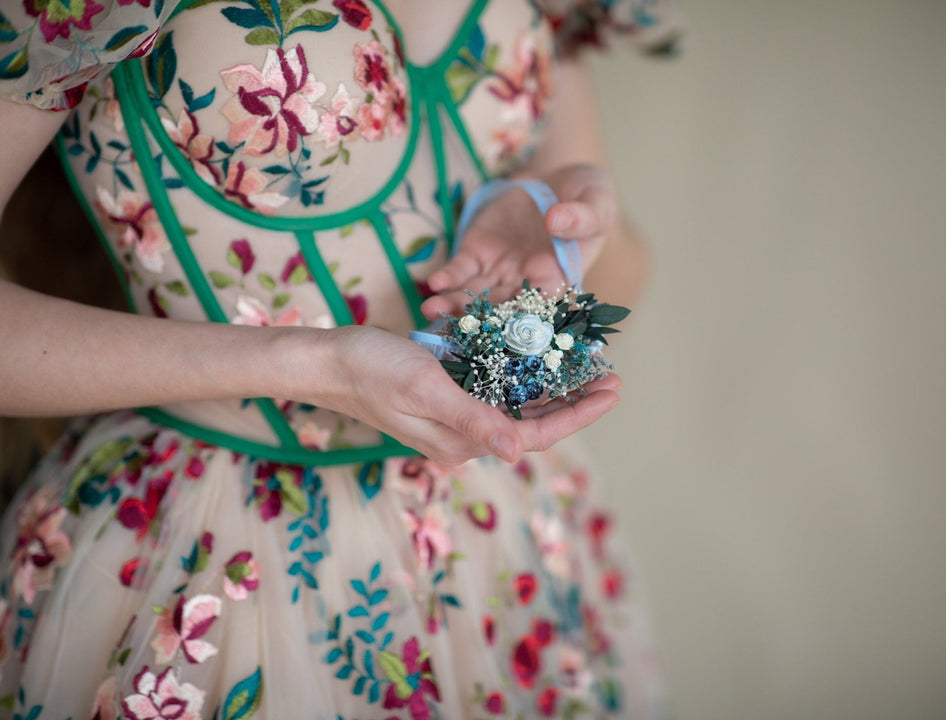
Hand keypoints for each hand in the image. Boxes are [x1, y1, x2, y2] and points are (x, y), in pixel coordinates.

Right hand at [304, 326, 620, 465]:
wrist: (329, 360)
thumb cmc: (373, 372)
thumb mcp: (426, 390)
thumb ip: (473, 421)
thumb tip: (519, 453)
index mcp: (462, 442)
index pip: (535, 436)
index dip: (578, 415)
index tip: (612, 391)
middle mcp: (465, 434)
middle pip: (533, 422)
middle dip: (575, 400)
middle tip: (613, 375)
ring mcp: (457, 414)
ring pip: (519, 404)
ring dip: (555, 386)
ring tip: (590, 365)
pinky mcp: (450, 392)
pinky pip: (497, 386)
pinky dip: (525, 371)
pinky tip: (546, 353)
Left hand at [421, 164, 616, 318]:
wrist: (557, 179)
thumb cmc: (587, 198)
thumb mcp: (596, 203)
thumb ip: (583, 217)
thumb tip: (557, 221)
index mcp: (559, 282)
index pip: (540, 311)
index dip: (522, 325)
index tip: (504, 334)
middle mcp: (525, 284)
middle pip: (500, 311)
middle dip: (477, 323)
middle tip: (455, 331)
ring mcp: (498, 270)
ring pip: (474, 295)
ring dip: (453, 305)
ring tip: (432, 311)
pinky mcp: (477, 252)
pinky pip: (460, 269)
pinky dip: (447, 277)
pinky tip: (434, 283)